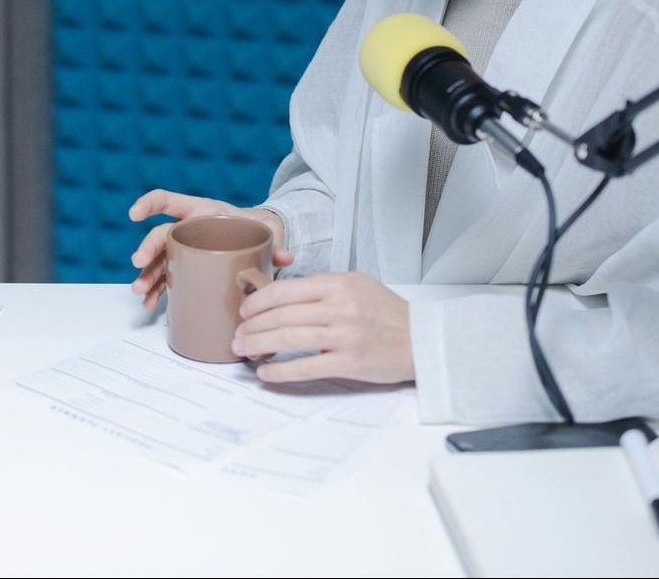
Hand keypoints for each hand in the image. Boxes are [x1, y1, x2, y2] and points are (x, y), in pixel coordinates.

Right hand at [127, 188, 292, 310]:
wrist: (256, 236)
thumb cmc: (253, 227)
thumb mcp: (262, 231)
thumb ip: (273, 243)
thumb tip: (285, 256)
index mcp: (201, 210)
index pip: (167, 200)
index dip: (148, 204)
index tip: (134, 215)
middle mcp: (187, 228)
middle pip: (160, 235)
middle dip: (148, 249)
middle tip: (138, 263)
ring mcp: (183, 248)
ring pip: (159, 260)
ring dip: (147, 275)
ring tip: (139, 291)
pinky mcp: (185, 267)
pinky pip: (166, 277)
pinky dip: (157, 290)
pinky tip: (150, 302)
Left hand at [231, 271, 414, 384]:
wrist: (422, 340)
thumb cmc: (387, 313)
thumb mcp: (357, 284)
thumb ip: (323, 287)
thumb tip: (284, 295)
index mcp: (338, 284)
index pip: (285, 290)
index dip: (258, 302)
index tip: (244, 311)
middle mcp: (340, 307)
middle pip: (281, 316)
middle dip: (251, 327)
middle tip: (237, 335)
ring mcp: (344, 335)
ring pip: (288, 339)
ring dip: (258, 346)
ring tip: (243, 351)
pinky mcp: (349, 362)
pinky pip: (306, 367)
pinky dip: (280, 371)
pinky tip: (265, 373)